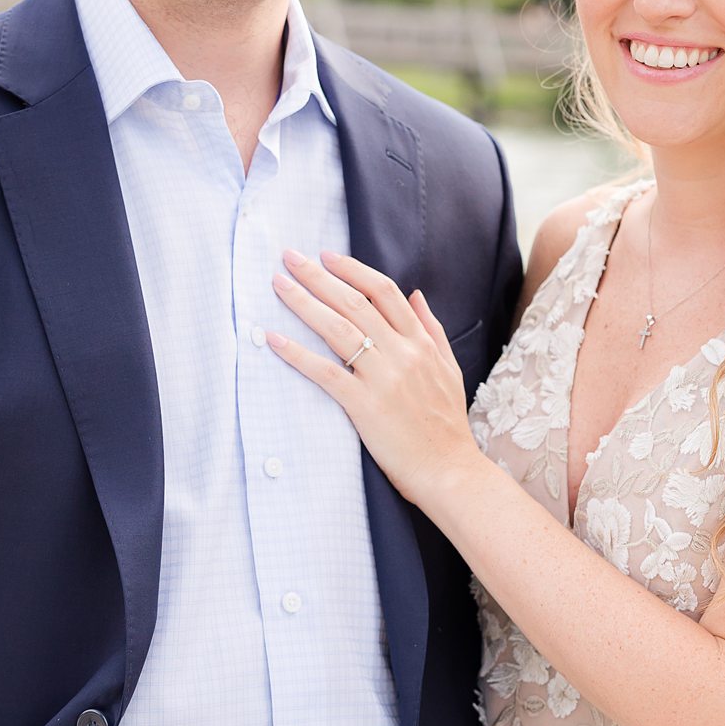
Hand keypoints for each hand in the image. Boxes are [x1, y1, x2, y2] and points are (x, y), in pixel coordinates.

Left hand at [269, 249, 481, 511]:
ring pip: (338, 329)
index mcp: (421, 343)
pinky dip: (298, 354)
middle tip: (290, 257)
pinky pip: (326, 372)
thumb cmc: (447, 424)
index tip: (327, 256)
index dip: (353, 269)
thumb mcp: (449, 369)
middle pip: (355, 303)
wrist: (450, 470)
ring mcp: (384, 379)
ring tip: (278, 284)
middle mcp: (402, 353)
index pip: (384, 291)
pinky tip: (274, 339)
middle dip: (318, 276)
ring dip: (304, 303)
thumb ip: (431, 329)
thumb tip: (416, 294)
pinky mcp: (365, 406)